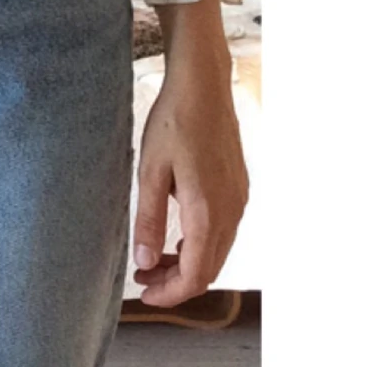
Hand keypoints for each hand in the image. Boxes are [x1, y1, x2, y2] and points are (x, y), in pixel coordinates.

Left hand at [132, 63, 249, 306]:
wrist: (203, 86)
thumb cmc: (173, 122)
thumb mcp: (150, 170)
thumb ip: (149, 219)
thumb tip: (145, 263)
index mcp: (208, 212)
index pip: (196, 274)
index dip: (171, 294)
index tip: (145, 295)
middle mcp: (231, 211)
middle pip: (210, 268)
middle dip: (177, 282)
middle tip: (143, 279)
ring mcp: (239, 199)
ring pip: (218, 249)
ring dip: (188, 262)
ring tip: (154, 259)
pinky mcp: (238, 186)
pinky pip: (223, 229)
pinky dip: (200, 243)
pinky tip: (177, 233)